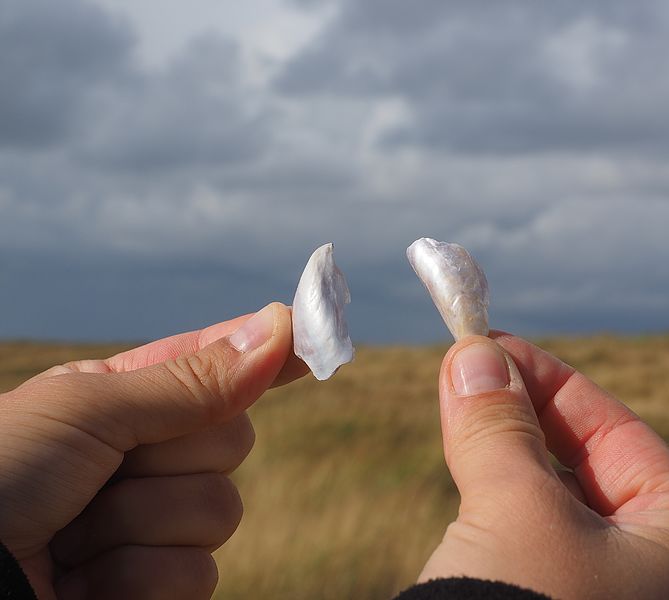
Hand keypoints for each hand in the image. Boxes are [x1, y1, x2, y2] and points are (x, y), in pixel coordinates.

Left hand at [0, 303, 306, 599]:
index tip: (318, 328)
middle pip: (233, 441)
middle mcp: (146, 458)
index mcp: (126, 400)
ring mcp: (152, 525)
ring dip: (143, 524)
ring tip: (76, 534)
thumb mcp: (89, 412)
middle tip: (107, 469)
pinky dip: (136, 579)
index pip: (215, 365)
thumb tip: (280, 327)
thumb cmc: (0, 475)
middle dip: (174, 457)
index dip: (266, 350)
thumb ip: (193, 381)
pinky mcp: (153, 587)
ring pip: (222, 513)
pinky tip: (85, 579)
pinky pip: (198, 578)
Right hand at [420, 333, 668, 599]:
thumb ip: (500, 427)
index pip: (623, 435)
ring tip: (458, 406)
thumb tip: (473, 353)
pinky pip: (536, 544)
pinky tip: (469, 472)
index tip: (493, 344)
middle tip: (466, 369)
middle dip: (523, 414)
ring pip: (557, 506)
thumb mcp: (516, 510)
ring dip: (506, 455)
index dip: (553, 381)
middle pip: (589, 467)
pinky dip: (499, 503)